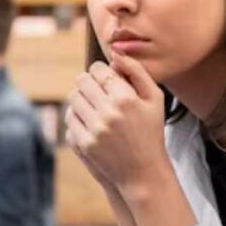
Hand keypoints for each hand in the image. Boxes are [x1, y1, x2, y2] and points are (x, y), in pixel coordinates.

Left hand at [65, 54, 167, 193]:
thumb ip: (137, 72)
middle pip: (82, 81)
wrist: (143, 172)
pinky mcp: (85, 143)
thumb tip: (116, 53)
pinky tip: (89, 119)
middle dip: (88, 82)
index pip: (98, 69)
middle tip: (96, 88)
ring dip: (81, 97)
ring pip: (73, 98)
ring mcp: (95, 129)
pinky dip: (77, 115)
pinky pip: (70, 118)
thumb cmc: (151, 132)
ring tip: (93, 103)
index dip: (99, 70)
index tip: (104, 77)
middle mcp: (108, 112)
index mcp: (126, 98)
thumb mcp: (154, 99)